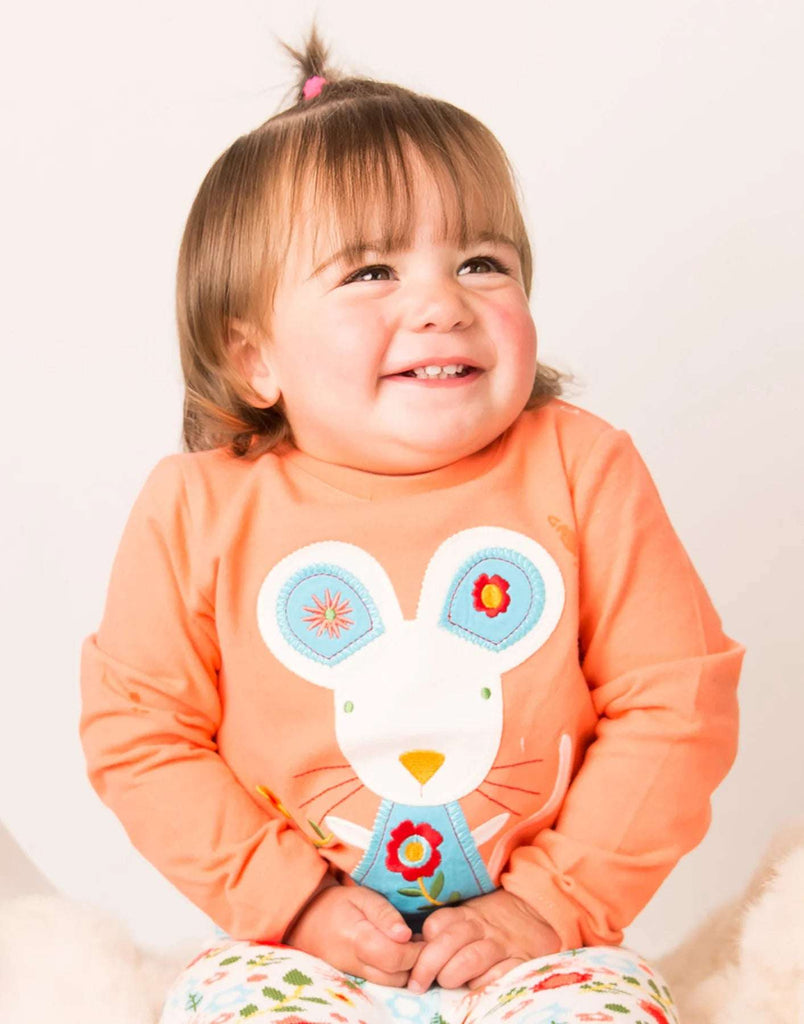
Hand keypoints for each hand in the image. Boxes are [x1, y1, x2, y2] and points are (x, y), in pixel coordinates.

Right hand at [284, 878, 425, 986]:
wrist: (305, 918)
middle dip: (415, 962)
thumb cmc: (337, 903)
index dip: (416, 951)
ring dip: (406, 969)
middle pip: (396, 977)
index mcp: (357, 939)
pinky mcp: (354, 979)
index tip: (425, 937)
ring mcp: (353, 975)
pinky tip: (397, 953)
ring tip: (410, 947)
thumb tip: (406, 935)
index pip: (395, 957)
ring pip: (390, 984)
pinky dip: (394, 972)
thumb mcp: (361, 896)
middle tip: (422, 942)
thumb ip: (384, 914)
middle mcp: (355, 964)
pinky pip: (381, 983)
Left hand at [406, 889, 560, 992]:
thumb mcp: (467, 918)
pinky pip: (499, 975)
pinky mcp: (520, 961)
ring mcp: (502, 944)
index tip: (412, 960)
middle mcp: (482, 927)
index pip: (437, 923)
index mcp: (465, 914)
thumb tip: (409, 951)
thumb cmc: (491, 923)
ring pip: (471, 958)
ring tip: (446, 984)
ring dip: (453, 974)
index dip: (423, 943)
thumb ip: (442, 932)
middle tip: (418, 984)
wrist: (537, 914)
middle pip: (450, 941)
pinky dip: (484, 984)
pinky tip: (475, 989)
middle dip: (428, 964)